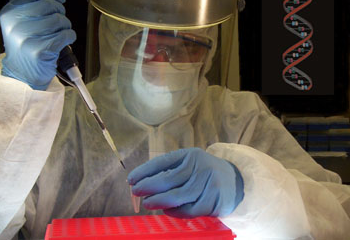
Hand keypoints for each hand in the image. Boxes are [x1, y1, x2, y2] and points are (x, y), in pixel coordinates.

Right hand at [0, 0, 75, 89]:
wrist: (23, 75)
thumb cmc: (25, 45)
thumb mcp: (18, 21)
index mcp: (9, 12)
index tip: (60, 0)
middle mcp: (15, 24)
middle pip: (50, 5)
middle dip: (61, 12)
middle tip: (59, 22)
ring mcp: (27, 38)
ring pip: (60, 20)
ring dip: (66, 26)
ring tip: (60, 34)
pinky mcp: (40, 51)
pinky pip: (66, 35)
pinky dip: (69, 37)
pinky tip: (63, 42)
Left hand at [128, 147, 243, 217]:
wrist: (234, 182)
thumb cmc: (203, 173)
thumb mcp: (190, 163)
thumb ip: (171, 170)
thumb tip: (142, 181)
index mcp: (191, 155)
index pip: (164, 162)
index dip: (145, 171)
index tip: (131, 179)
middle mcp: (200, 167)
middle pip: (169, 178)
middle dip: (148, 186)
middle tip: (135, 192)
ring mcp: (208, 184)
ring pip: (178, 196)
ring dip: (159, 201)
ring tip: (147, 203)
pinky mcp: (214, 201)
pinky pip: (189, 210)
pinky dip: (175, 212)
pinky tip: (166, 210)